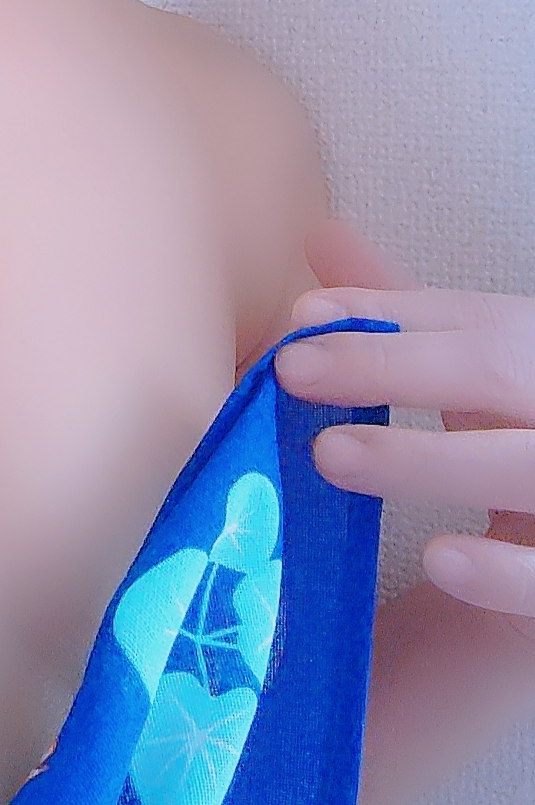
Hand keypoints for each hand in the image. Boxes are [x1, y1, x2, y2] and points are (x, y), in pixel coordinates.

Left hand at [274, 218, 534, 632]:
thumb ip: (405, 319)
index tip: (301, 320)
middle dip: (394, 366)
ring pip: (523, 467)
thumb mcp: (477, 369)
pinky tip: (442, 558)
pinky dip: (503, 571)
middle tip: (293, 371)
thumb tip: (321, 233)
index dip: (390, 319)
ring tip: (330, 455)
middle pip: (498, 371)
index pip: (478, 325)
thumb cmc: (520, 432)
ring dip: (428, 459)